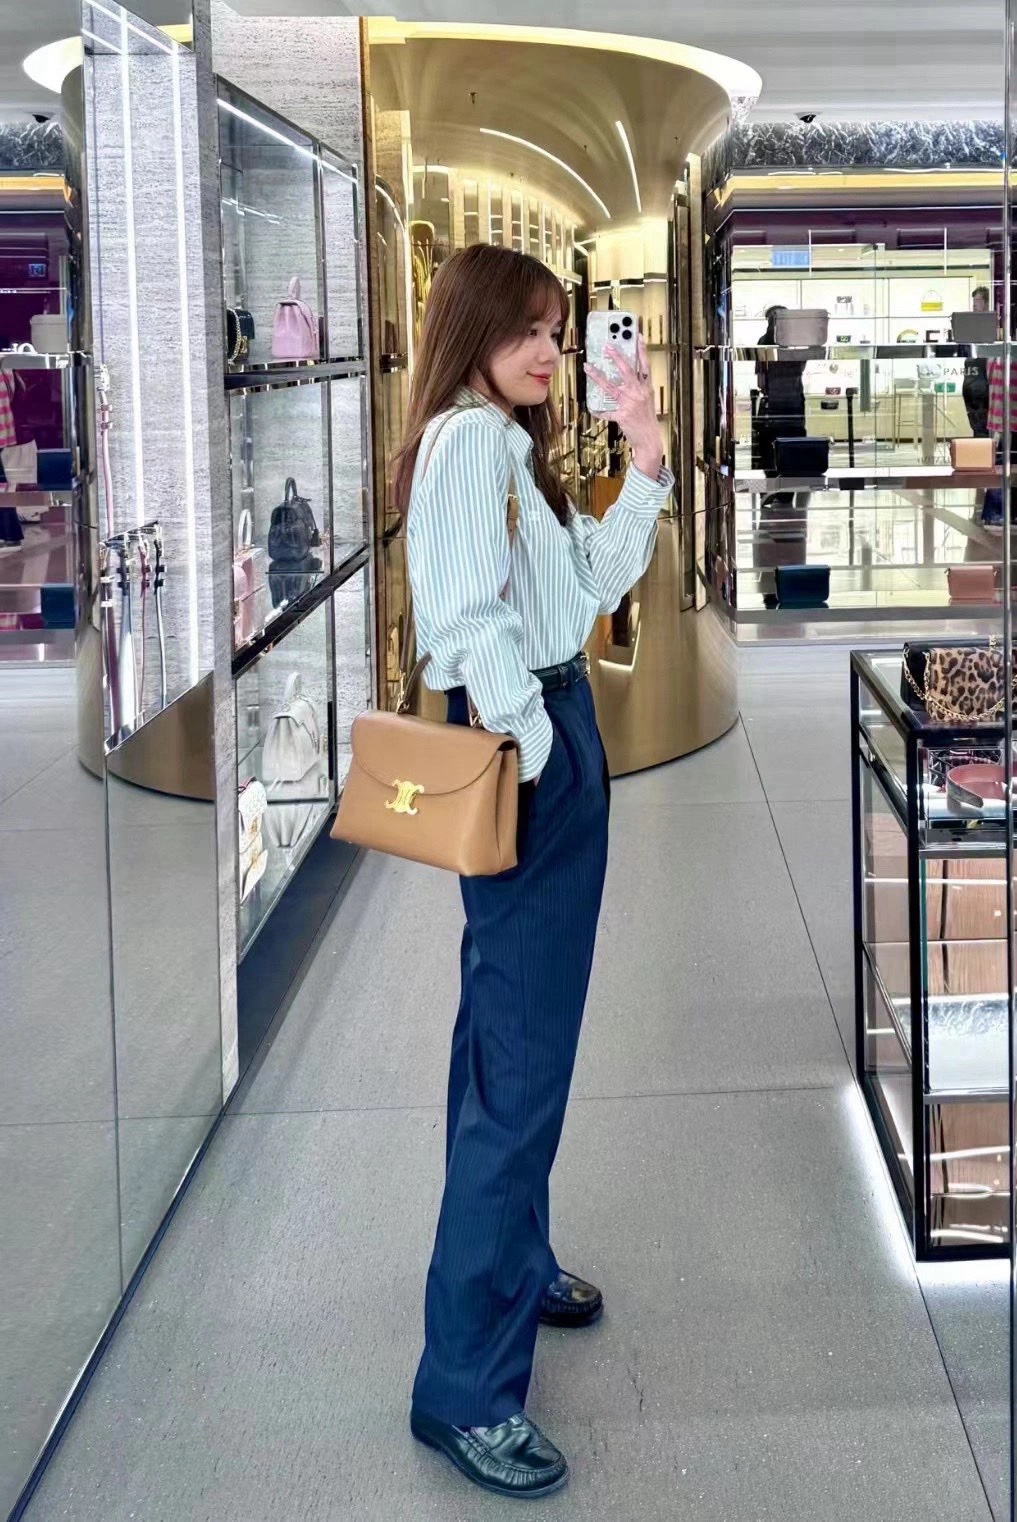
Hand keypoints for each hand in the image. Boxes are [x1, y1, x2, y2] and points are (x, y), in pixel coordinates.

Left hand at [585, 335, 665, 477]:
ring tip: (588, 368)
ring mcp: (630, 404)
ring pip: (611, 387)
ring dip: (598, 377)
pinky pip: (606, 412)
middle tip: (606, 347)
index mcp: (647, 388)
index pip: (645, 365)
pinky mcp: (622, 416)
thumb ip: (638, 388)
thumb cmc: (646, 420)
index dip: (642, 350)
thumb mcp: (647, 401)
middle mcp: (639, 394)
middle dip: (616, 357)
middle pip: (626, 371)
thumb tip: (626, 378)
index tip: (638, 336)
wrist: (649, 440)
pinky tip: (591, 408)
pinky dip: (598, 411)